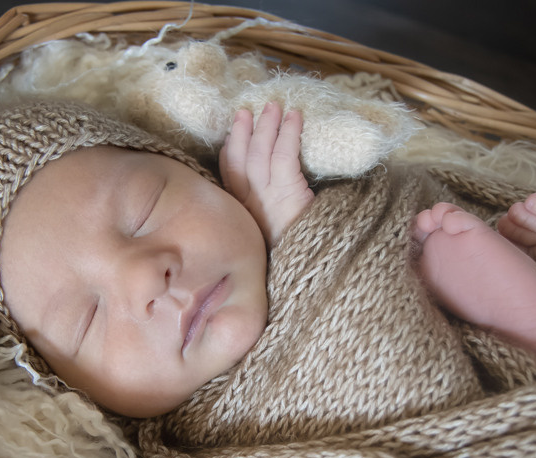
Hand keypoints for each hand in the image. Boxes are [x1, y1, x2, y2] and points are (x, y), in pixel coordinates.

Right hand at [219, 102, 314, 245]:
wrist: (306, 274)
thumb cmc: (294, 256)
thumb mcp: (271, 237)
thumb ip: (267, 217)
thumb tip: (278, 195)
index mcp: (242, 215)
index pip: (229, 177)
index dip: (229, 152)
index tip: (232, 134)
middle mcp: (249, 205)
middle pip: (240, 161)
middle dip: (243, 133)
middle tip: (246, 111)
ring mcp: (267, 199)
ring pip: (261, 154)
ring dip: (266, 126)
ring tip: (272, 106)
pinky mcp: (288, 194)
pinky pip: (285, 156)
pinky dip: (289, 134)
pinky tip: (294, 118)